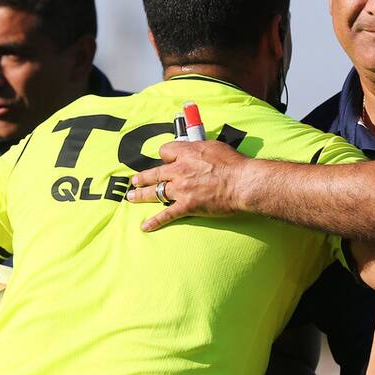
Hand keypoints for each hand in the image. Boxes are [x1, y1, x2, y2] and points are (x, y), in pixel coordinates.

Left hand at [126, 140, 249, 231]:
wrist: (242, 183)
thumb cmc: (233, 164)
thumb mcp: (214, 147)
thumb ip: (200, 149)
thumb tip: (196, 151)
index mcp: (186, 153)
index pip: (165, 151)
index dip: (166, 156)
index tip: (167, 160)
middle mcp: (179, 170)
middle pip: (154, 172)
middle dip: (143, 177)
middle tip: (135, 180)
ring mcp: (181, 189)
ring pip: (155, 192)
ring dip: (141, 195)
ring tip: (132, 197)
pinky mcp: (186, 206)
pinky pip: (166, 214)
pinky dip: (155, 221)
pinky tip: (145, 227)